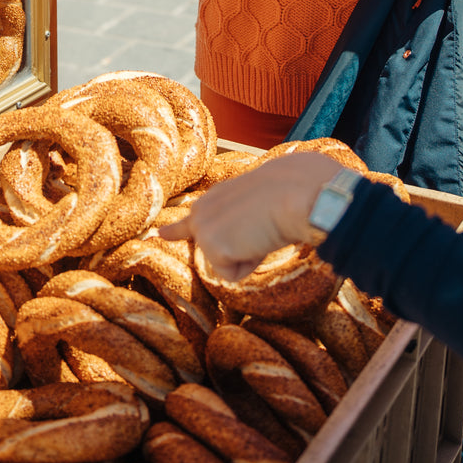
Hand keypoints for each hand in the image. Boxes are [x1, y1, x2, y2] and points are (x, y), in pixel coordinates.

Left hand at [159, 152, 341, 279]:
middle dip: (241, 252)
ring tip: (265, 227)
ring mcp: (203, 225)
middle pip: (218, 251)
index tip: (159, 234)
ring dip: (252, 255)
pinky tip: (261, 238)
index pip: (194, 215)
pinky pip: (234, 274)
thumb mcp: (271, 191)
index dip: (176, 229)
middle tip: (262, 227)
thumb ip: (256, 206)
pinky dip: (251, 264)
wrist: (303, 192)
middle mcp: (204, 206)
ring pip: (230, 263)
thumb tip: (297, 203)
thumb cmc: (301, 187)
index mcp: (220, 192)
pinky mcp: (210, 246)